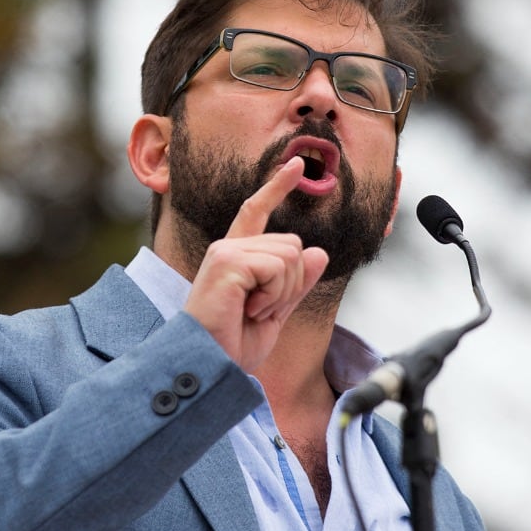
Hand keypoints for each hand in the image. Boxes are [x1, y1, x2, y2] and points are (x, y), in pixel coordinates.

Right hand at [184, 158, 328, 372]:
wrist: (211, 366)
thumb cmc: (233, 346)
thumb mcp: (276, 313)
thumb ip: (296, 284)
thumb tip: (318, 253)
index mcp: (238, 257)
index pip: (258, 211)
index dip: (277, 187)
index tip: (298, 165)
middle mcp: (229, 247)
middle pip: (294, 245)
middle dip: (292, 284)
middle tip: (261, 310)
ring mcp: (226, 252)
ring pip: (290, 255)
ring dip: (282, 292)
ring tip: (252, 311)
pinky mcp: (227, 261)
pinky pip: (278, 268)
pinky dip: (273, 295)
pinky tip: (249, 310)